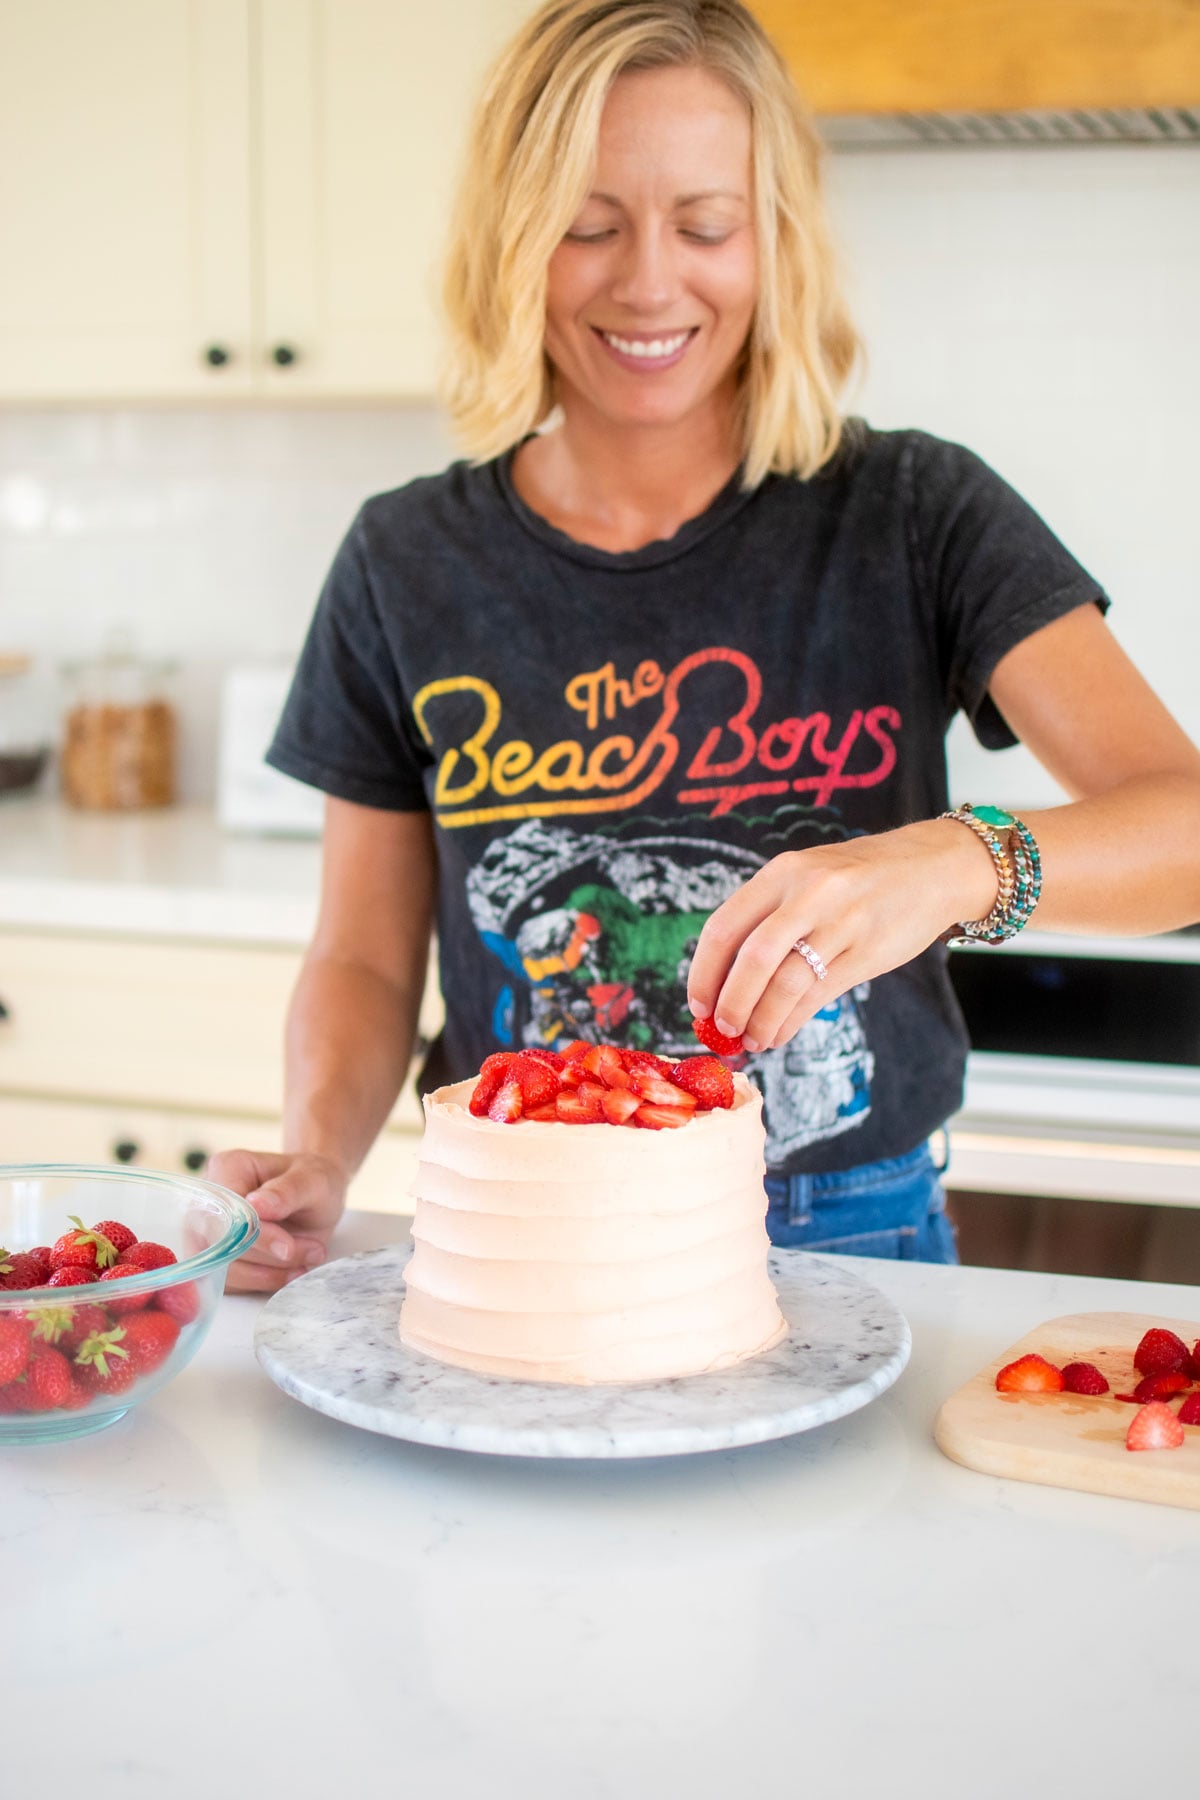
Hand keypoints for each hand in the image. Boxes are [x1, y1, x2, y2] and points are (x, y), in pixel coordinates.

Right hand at [204, 1148, 349, 1293]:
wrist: (314, 1197)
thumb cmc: (310, 1181)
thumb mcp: (312, 1180)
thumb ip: (287, 1191)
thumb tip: (256, 1205)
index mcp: (227, 1168)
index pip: (226, 1211)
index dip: (255, 1235)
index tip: (288, 1247)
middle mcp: (208, 1200)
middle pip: (220, 1244)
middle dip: (268, 1256)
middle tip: (312, 1251)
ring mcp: (207, 1231)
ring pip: (224, 1269)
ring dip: (270, 1272)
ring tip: (309, 1256)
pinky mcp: (216, 1259)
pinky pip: (232, 1283)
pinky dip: (265, 1282)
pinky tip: (293, 1270)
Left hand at [686, 820, 996, 1052]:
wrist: (932, 868)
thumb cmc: (860, 879)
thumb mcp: (808, 877)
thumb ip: (770, 916)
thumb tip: (725, 980)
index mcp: (781, 872)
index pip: (724, 928)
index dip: (703, 974)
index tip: (697, 1005)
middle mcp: (808, 893)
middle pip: (751, 960)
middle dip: (731, 1004)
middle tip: (723, 1031)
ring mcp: (841, 922)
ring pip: (786, 984)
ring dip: (761, 1021)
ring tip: (753, 1040)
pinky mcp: (867, 951)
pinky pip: (818, 995)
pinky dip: (791, 1021)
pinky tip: (780, 1034)